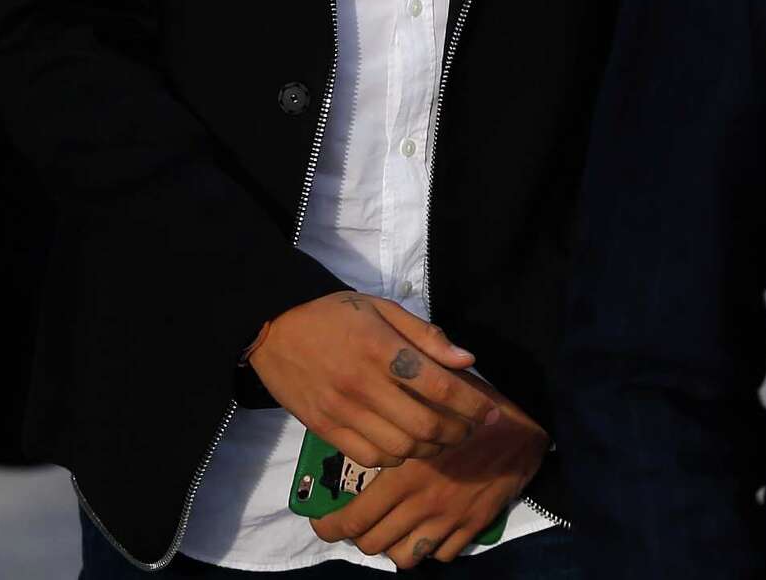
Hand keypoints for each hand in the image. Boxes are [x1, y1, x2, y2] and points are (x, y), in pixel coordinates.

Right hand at [250, 292, 499, 468]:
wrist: (273, 327)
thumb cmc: (334, 313)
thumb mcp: (382, 308)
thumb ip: (425, 335)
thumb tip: (466, 360)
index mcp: (380, 348)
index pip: (438, 385)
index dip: (471, 403)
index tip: (491, 411)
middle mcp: (363, 384)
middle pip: (424, 424)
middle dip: (458, 432)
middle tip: (472, 428)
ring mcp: (342, 411)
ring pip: (401, 448)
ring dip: (430, 449)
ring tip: (444, 438)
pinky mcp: (324, 429)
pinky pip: (370, 458)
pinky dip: (397, 457)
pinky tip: (407, 444)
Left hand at [310, 371, 549, 567]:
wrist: (524, 431)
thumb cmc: (473, 406)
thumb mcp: (431, 398)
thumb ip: (398, 408)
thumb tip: (364, 409)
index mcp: (404, 473)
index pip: (353, 518)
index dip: (330, 526)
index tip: (322, 522)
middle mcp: (421, 505)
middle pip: (373, 543)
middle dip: (357, 536)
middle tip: (354, 522)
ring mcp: (446, 521)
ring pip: (403, 557)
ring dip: (391, 545)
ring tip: (387, 528)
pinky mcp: (469, 529)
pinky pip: (439, 555)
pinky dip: (428, 547)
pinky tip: (425, 527)